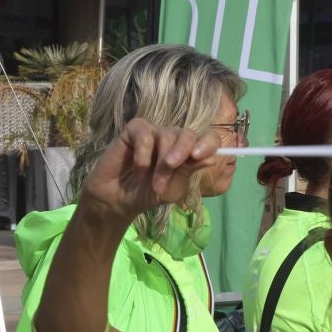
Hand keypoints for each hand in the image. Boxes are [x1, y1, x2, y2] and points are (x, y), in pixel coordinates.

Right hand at [78, 119, 222, 227]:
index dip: (208, 143)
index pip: (208, 138)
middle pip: (188, 134)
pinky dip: (143, 154)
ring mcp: (154, 132)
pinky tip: (139, 168)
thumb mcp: (174, 187)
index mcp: (189, 150)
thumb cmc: (150, 193)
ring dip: (161, 162)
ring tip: (154, 182)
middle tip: (171, 169)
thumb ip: (190, 171)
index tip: (199, 156)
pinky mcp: (134, 131)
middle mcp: (174, 138)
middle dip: (181, 154)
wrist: (119, 200)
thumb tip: (212, 158)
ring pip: (166, 135)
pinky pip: (144, 135)